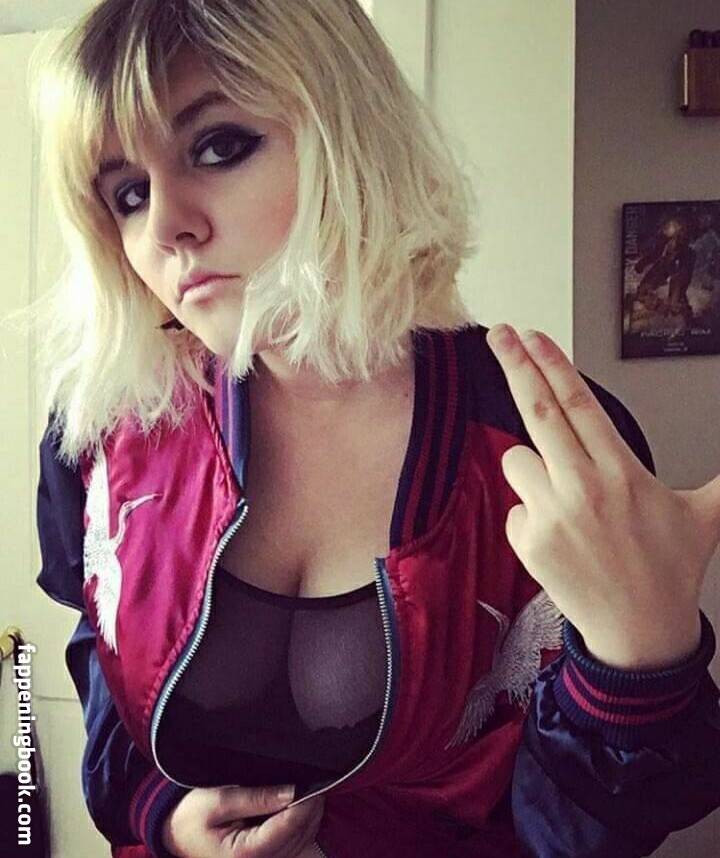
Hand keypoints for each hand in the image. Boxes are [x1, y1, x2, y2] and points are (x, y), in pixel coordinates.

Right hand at [162, 784, 324, 857]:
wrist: (176, 833)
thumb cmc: (192, 815)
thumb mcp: (219, 800)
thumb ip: (256, 798)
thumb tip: (292, 792)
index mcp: (245, 854)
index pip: (287, 828)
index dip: (304, 804)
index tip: (314, 782)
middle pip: (299, 836)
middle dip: (310, 808)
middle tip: (316, 781)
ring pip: (302, 841)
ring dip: (309, 816)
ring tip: (309, 790)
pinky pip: (294, 844)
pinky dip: (302, 825)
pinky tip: (300, 806)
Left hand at [486, 323, 719, 669]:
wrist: (640, 633)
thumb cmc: (669, 568)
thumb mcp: (704, 514)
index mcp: (622, 472)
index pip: (580, 404)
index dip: (552, 364)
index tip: (531, 336)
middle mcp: (584, 487)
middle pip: (539, 412)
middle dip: (515, 366)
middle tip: (499, 334)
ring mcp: (552, 515)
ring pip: (517, 460)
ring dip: (533, 468)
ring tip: (569, 502)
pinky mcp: (528, 543)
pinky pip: (515, 507)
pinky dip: (531, 514)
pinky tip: (561, 537)